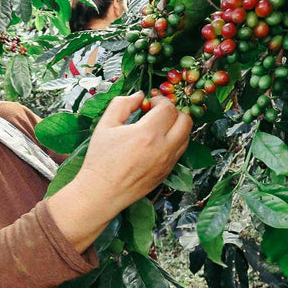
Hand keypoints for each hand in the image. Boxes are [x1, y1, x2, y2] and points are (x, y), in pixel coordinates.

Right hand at [47, 92, 191, 251]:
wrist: (101, 192)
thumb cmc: (101, 159)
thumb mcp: (105, 125)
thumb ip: (122, 104)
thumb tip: (139, 95)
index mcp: (148, 133)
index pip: (169, 108)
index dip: (160, 100)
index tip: (149, 103)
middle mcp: (163, 148)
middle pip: (186, 120)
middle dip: (174, 111)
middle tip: (158, 113)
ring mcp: (167, 162)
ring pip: (186, 137)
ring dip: (176, 127)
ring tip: (158, 127)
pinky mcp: (167, 173)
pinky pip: (179, 152)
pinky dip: (174, 142)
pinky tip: (156, 143)